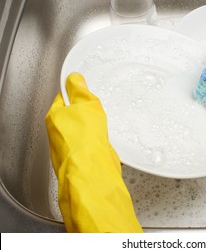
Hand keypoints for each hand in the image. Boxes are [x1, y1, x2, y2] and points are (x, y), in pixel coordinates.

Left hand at [45, 73, 142, 231]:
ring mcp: (70, 147)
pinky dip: (102, 142)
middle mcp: (59, 133)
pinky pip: (95, 144)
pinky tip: (107, 142)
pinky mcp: (84, 158)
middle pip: (76, 114)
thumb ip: (80, 90)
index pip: (64, 97)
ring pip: (87, 130)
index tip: (88, 90)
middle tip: (99, 110)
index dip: (78, 92)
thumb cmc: (84, 140)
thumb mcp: (85, 104)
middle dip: (90, 112)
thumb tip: (75, 79)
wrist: (92, 170)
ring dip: (98, 128)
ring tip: (104, 128)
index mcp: (54, 117)